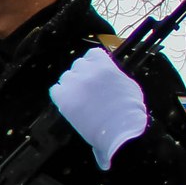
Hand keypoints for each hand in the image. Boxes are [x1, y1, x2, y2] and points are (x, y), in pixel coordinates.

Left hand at [50, 46, 148, 168]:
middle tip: (89, 88)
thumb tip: (108, 75)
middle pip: (78, 65)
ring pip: (66, 77)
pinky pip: (55, 90)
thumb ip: (114, 75)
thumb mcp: (128, 85)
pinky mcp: (64, 99)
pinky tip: (69, 103)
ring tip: (81, 98)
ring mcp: (74, 84)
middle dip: (83, 74)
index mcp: (104, 65)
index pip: (92, 54)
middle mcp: (86, 71)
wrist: (121, 130)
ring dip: (72, 85)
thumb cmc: (130, 111)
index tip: (95, 71)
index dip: (93, 63)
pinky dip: (61, 95)